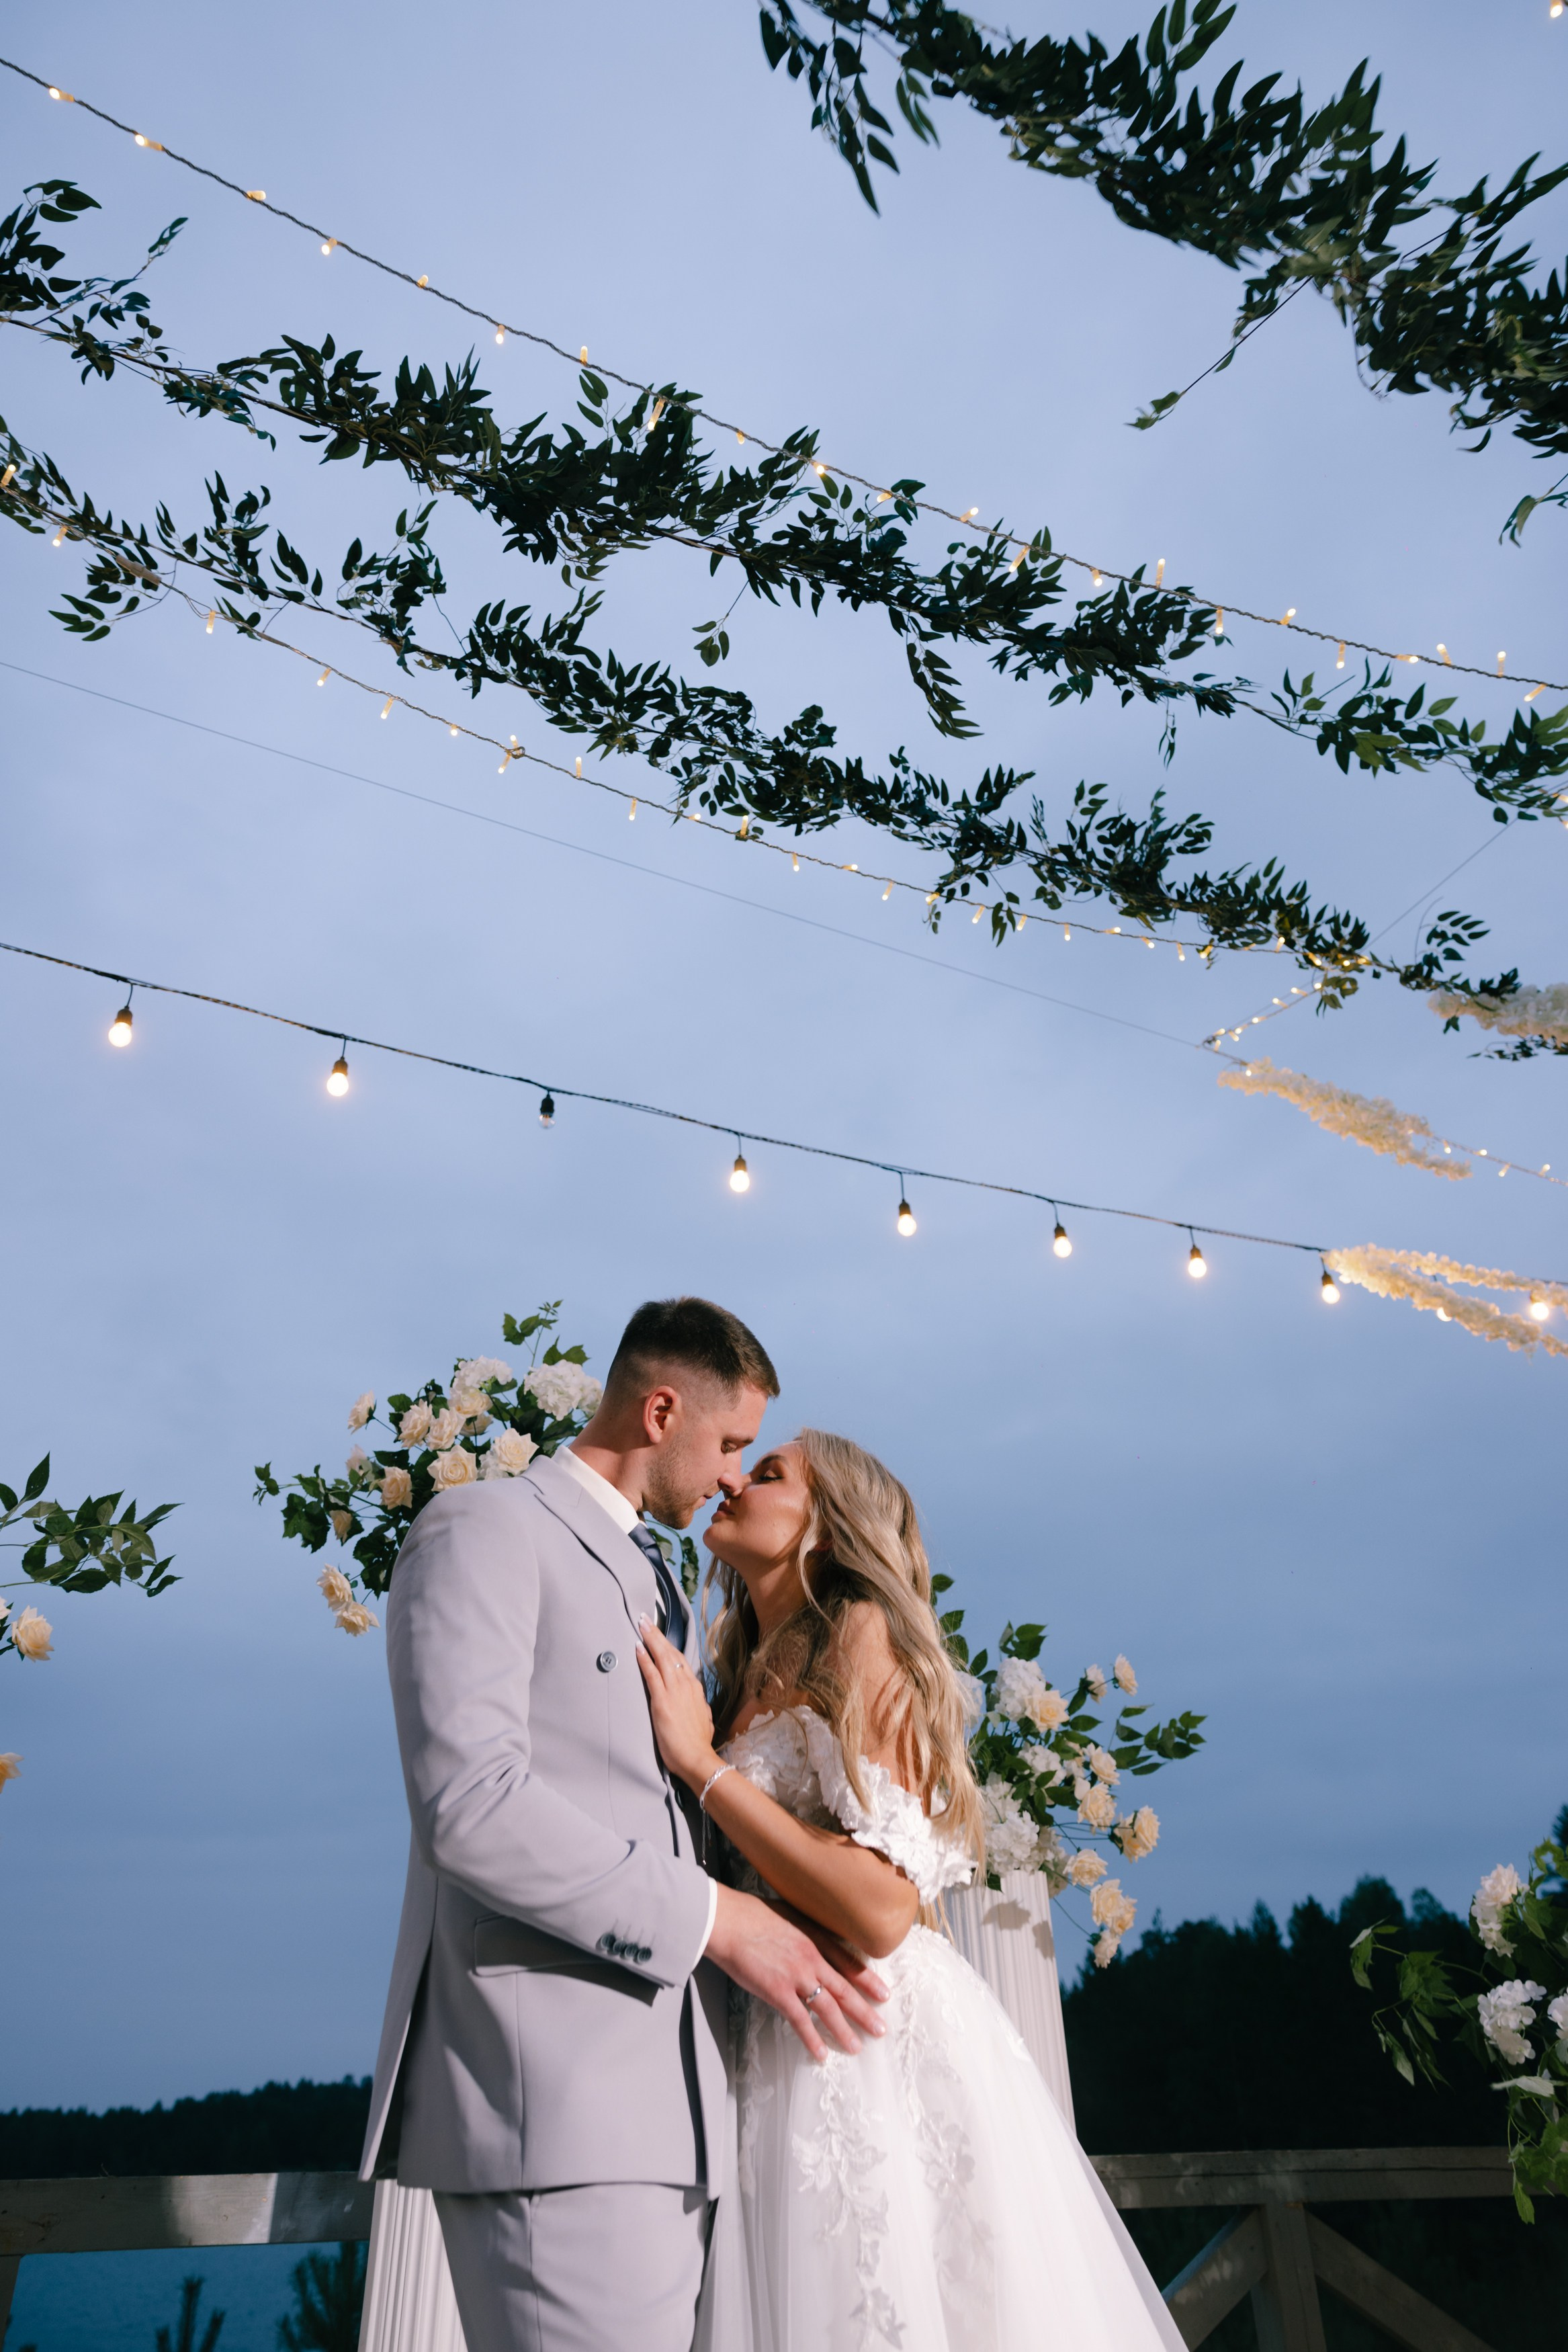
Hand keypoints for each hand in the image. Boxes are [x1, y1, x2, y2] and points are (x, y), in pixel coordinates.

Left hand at [635, 1614, 718, 1789]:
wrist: (697, 1758)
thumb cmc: (698, 1744)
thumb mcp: (703, 1720)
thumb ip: (698, 1708)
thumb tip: (697, 1706)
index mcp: (695, 1689)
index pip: (680, 1661)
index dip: (669, 1647)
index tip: (660, 1636)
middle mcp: (686, 1685)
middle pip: (670, 1653)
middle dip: (657, 1634)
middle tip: (645, 1618)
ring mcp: (675, 1691)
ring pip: (662, 1657)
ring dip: (650, 1639)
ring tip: (641, 1625)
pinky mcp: (662, 1700)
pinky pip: (651, 1674)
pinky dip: (644, 1659)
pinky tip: (637, 1648)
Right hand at [705, 1885, 888, 2061]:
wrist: (728, 1921)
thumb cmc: (750, 1914)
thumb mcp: (787, 1914)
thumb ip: (803, 1931)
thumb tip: (808, 1941)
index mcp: (815, 1936)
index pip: (849, 1962)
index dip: (868, 1980)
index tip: (883, 1994)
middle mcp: (812, 1957)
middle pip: (845, 1989)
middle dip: (865, 2011)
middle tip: (880, 2029)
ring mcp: (797, 1975)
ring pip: (828, 2008)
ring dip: (844, 2030)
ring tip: (856, 2047)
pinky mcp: (778, 1991)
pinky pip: (800, 2021)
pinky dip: (811, 2040)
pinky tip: (820, 2054)